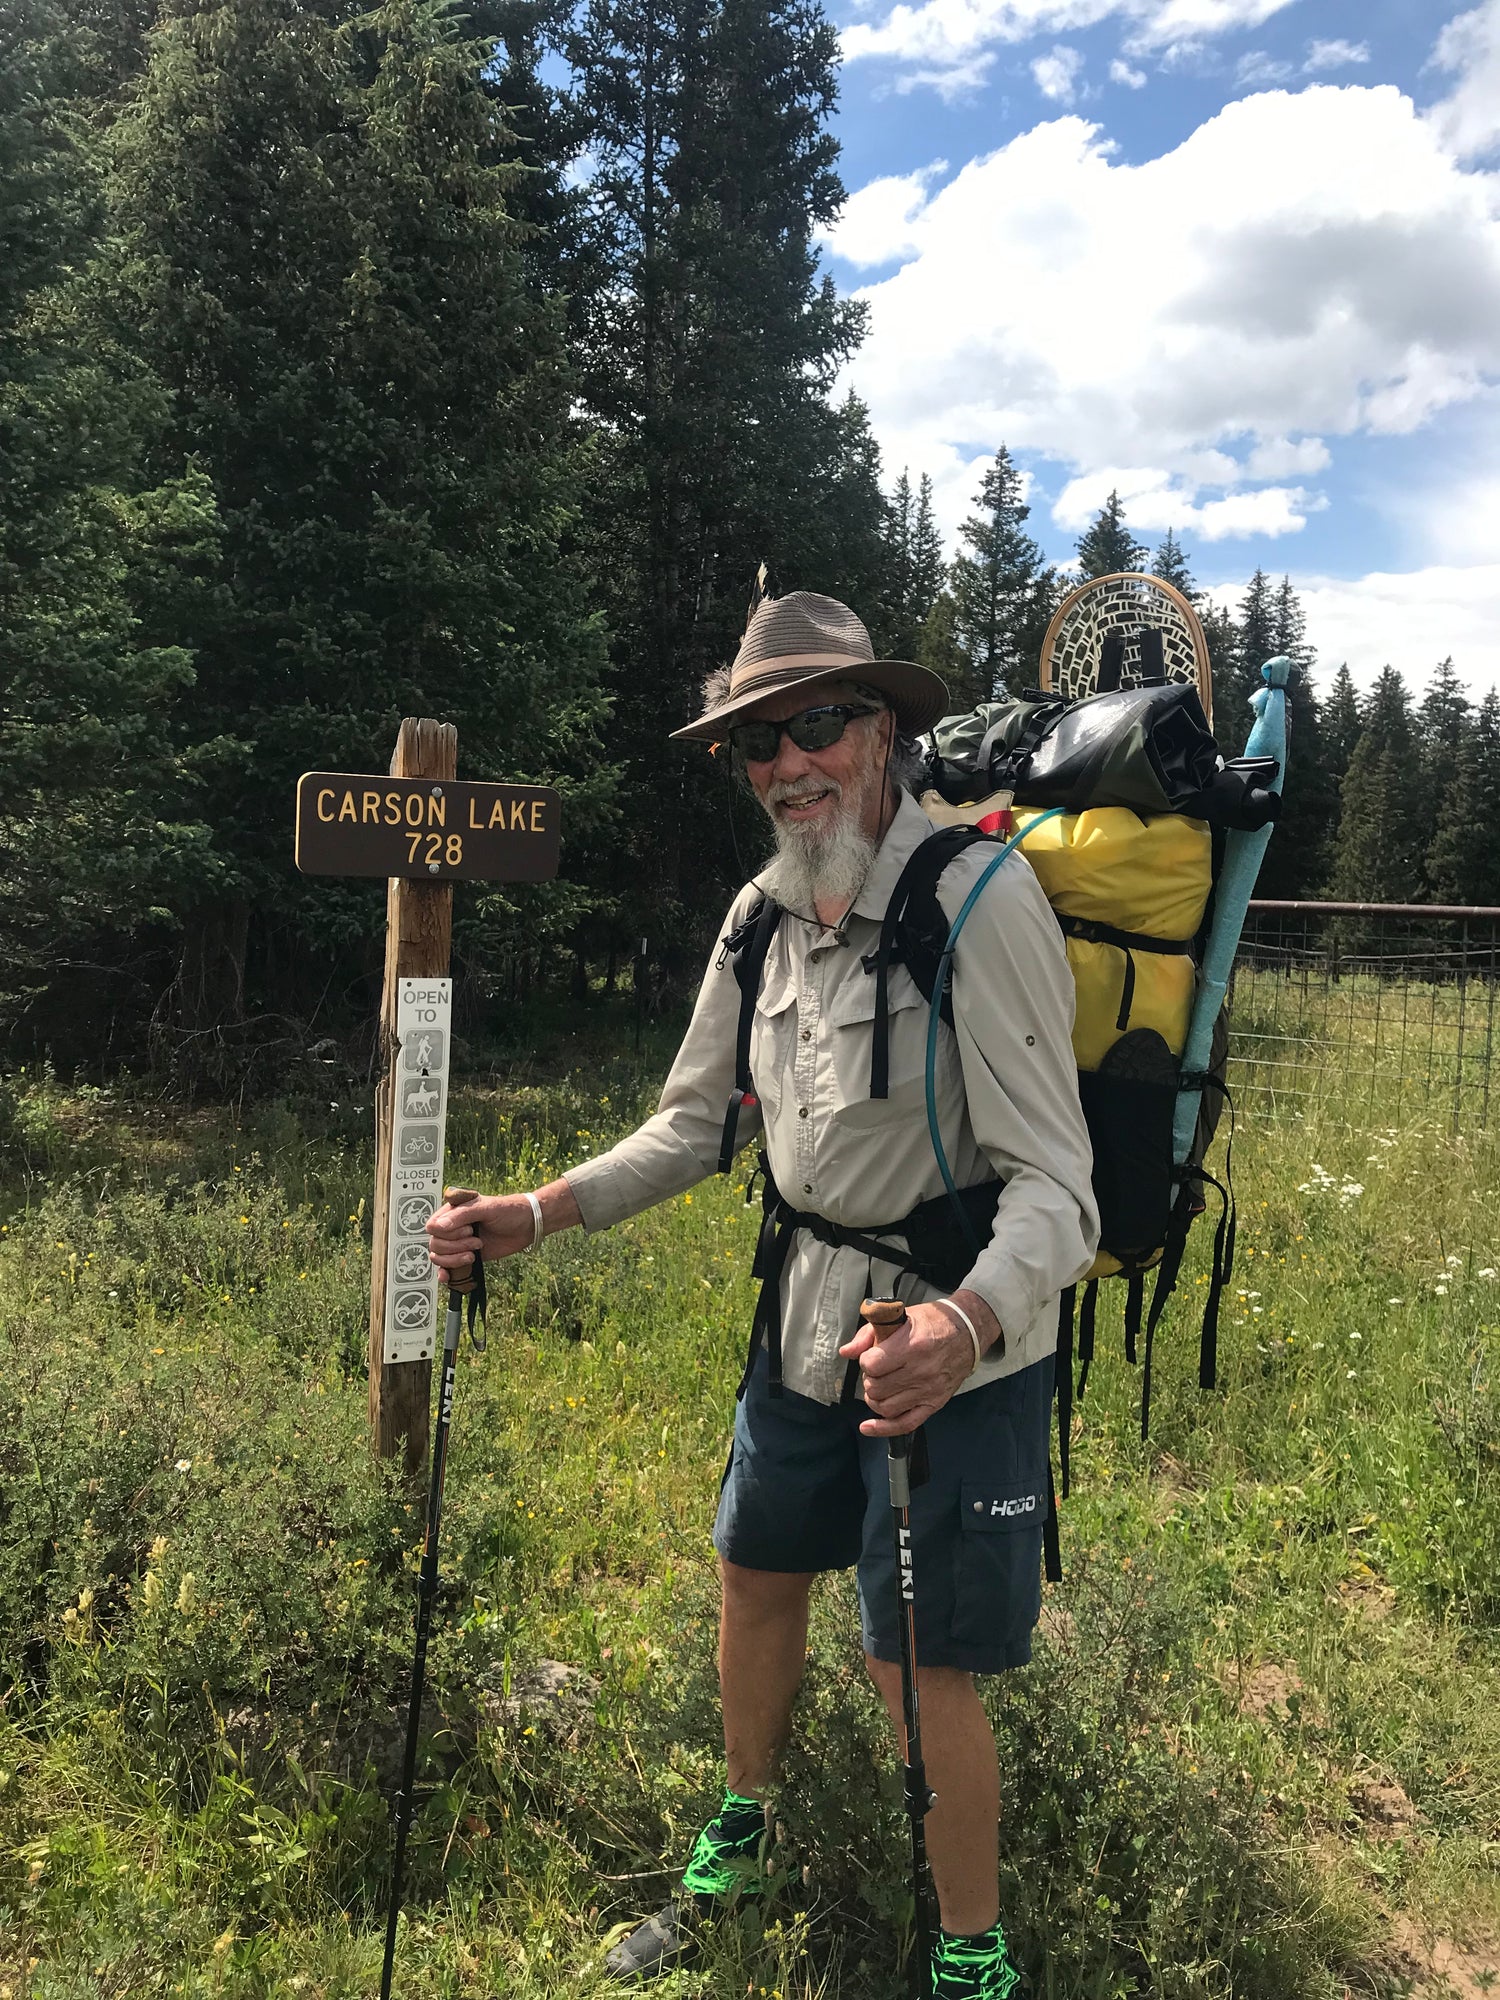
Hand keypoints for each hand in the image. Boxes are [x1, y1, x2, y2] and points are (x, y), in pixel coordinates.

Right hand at [425, 1192, 534, 1273]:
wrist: (527, 1225)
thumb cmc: (508, 1210)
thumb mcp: (485, 1207)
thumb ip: (461, 1215)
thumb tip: (437, 1227)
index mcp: (453, 1211)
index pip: (433, 1226)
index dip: (447, 1233)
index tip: (468, 1229)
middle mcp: (452, 1227)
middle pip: (435, 1243)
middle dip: (455, 1246)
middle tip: (477, 1241)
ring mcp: (458, 1243)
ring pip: (439, 1256)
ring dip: (454, 1259)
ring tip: (474, 1254)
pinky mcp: (466, 1257)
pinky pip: (448, 1267)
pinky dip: (445, 1273)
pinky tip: (447, 1277)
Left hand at [839, 1300, 982, 1436]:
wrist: (967, 1333)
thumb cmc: (932, 1322)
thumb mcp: (900, 1316)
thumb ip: (868, 1333)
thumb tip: (846, 1352)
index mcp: (912, 1346)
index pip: (872, 1365)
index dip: (866, 1361)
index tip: (872, 1355)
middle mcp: (921, 1371)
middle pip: (876, 1388)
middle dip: (869, 1379)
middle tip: (876, 1370)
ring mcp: (929, 1390)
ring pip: (886, 1408)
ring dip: (875, 1399)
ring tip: (879, 1386)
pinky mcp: (934, 1404)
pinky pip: (905, 1424)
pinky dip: (884, 1429)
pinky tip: (868, 1427)